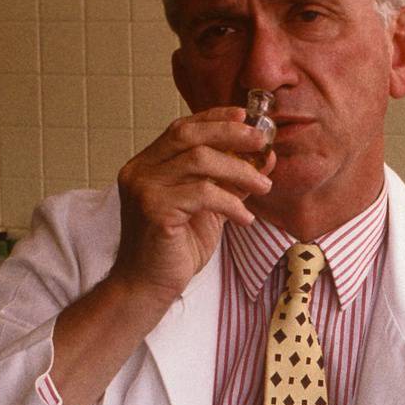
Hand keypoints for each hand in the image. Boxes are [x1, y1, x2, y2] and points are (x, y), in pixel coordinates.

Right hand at [108, 106, 274, 308]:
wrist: (147, 287)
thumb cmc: (175, 249)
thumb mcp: (208, 209)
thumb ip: (229, 182)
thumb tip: (263, 158)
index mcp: (147, 165)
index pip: (182, 128)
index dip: (215, 118)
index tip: (245, 117)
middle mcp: (140, 171)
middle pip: (188, 135)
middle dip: (230, 133)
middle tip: (261, 142)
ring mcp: (144, 189)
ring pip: (198, 160)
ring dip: (238, 170)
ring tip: (264, 186)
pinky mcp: (155, 211)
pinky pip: (202, 194)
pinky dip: (230, 202)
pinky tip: (245, 218)